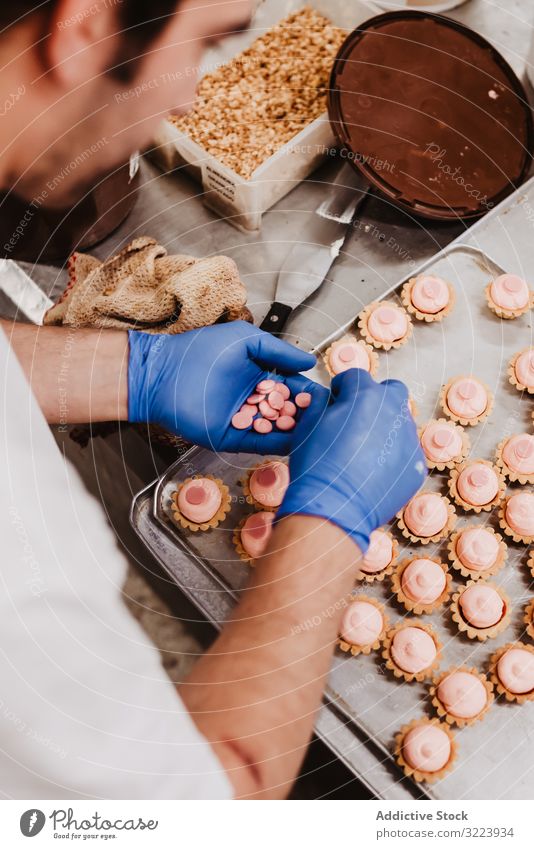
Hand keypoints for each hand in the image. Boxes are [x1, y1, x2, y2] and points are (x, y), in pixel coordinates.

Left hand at [127, 321, 325, 454]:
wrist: (164, 372)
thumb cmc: (200, 350)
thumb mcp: (246, 341)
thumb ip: (278, 351)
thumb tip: (309, 363)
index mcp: (257, 377)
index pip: (290, 387)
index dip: (308, 392)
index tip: (328, 397)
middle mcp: (252, 401)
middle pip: (287, 411)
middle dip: (307, 414)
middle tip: (330, 418)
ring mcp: (242, 421)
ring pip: (276, 429)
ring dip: (297, 430)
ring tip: (320, 431)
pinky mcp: (230, 438)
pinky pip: (259, 443)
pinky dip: (278, 443)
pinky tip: (298, 441)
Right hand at [278, 369, 425, 550]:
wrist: (334, 508)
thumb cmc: (316, 466)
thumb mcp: (308, 426)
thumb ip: (320, 402)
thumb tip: (327, 397)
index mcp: (365, 396)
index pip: (356, 376)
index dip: (342, 387)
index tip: (336, 400)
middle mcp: (393, 411)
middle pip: (390, 391)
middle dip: (374, 399)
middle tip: (356, 419)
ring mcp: (409, 439)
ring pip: (400, 422)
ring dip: (384, 428)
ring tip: (363, 451)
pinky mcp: (417, 464)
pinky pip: (406, 450)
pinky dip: (393, 455)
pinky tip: (373, 471)